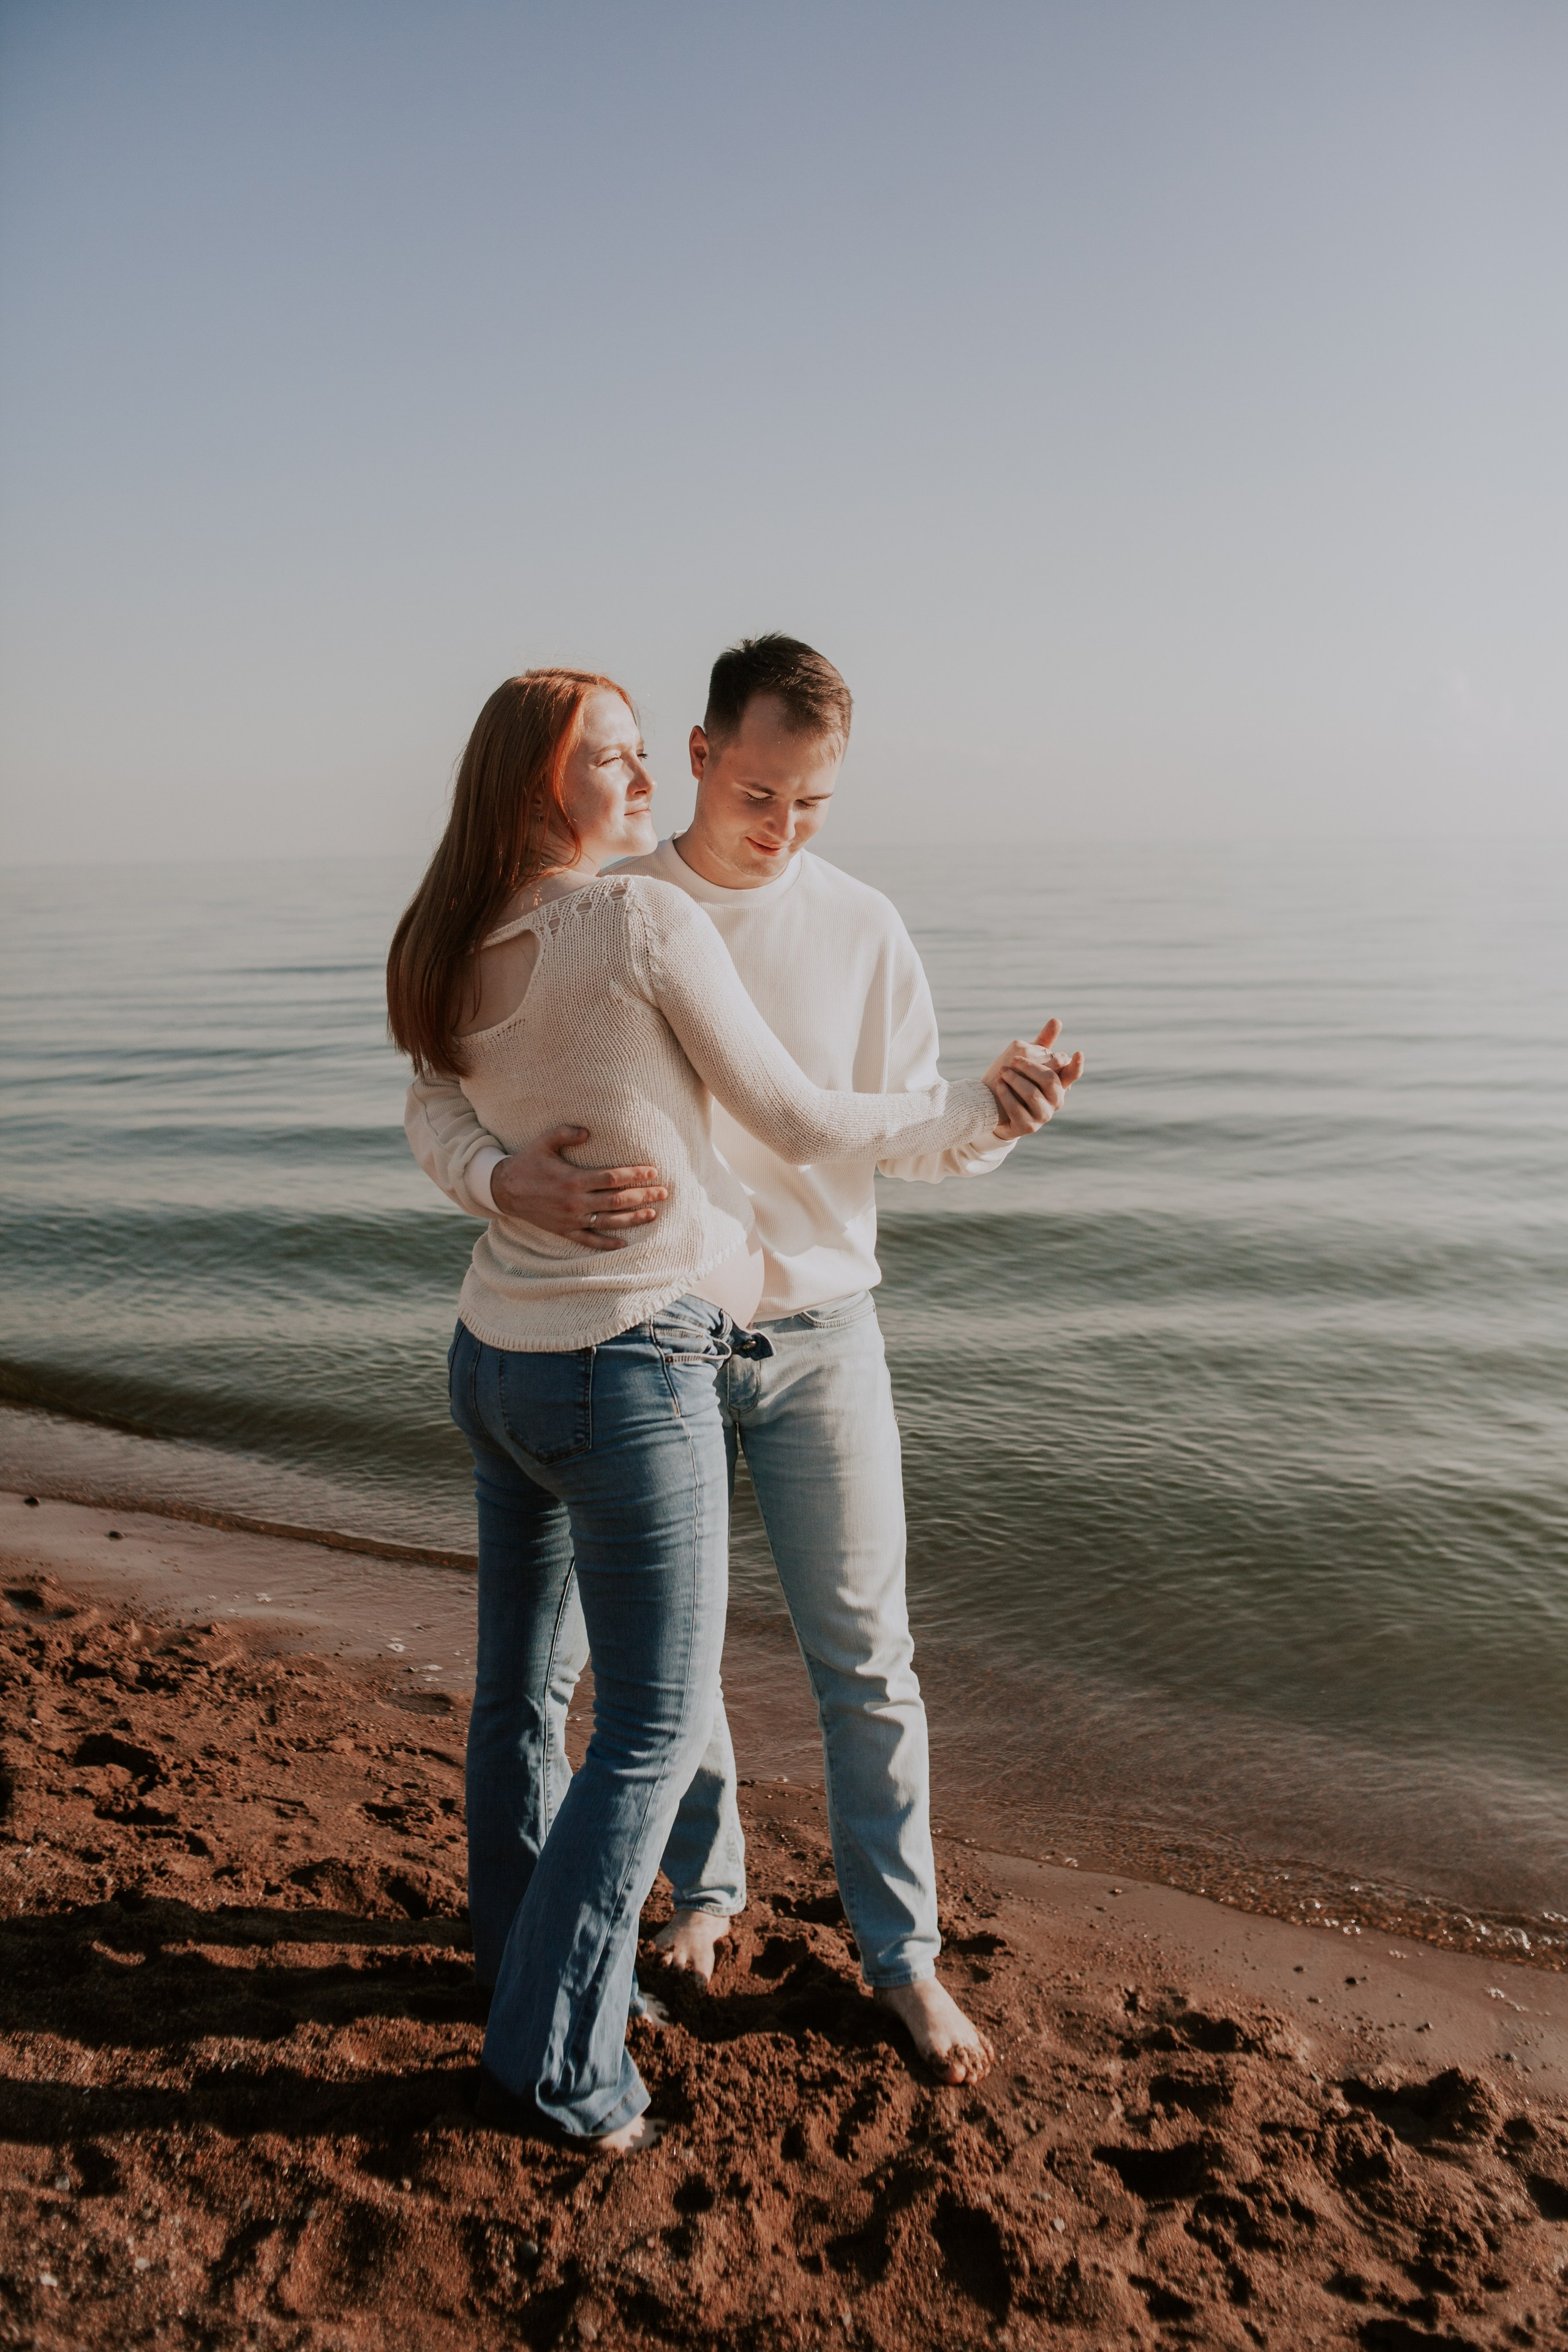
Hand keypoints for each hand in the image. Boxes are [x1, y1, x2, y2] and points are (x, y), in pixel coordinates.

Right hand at [490, 1126, 668, 1250]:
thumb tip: (588, 1131)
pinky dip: (607, 1243)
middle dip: (643, 1196)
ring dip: (633, 1218)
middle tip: (663, 1192)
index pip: (612, 1178)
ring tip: (653, 1214)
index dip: (635, 1174)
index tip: (653, 1171)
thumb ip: (566, 1132)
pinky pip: (589, 1240)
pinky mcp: (564, 1231)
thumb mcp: (543, 1141)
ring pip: (609, 1222)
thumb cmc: (527, 1162)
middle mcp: (575, 1202)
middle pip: (617, 1200)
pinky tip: (624, 1243)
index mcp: (573, 1179)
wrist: (504, 1190)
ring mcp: (571, 1219)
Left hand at [980, 1019, 1084, 1138]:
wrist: (993, 1108)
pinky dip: (1007, 1094)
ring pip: (1033, 1094)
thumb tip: (1057, 1019)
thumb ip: (1043, 1044)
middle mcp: (1055, 1101)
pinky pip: (1017, 1109)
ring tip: (1002, 1071)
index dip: (1077, 1065)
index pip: (1072, 1074)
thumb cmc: (1015, 1080)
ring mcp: (1042, 1116)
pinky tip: (999, 1084)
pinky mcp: (1026, 1127)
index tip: (1078, 1053)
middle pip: (1050, 1080)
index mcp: (1059, 1084)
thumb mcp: (1029, 1061)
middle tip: (1014, 1059)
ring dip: (1016, 1079)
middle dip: (1031, 1066)